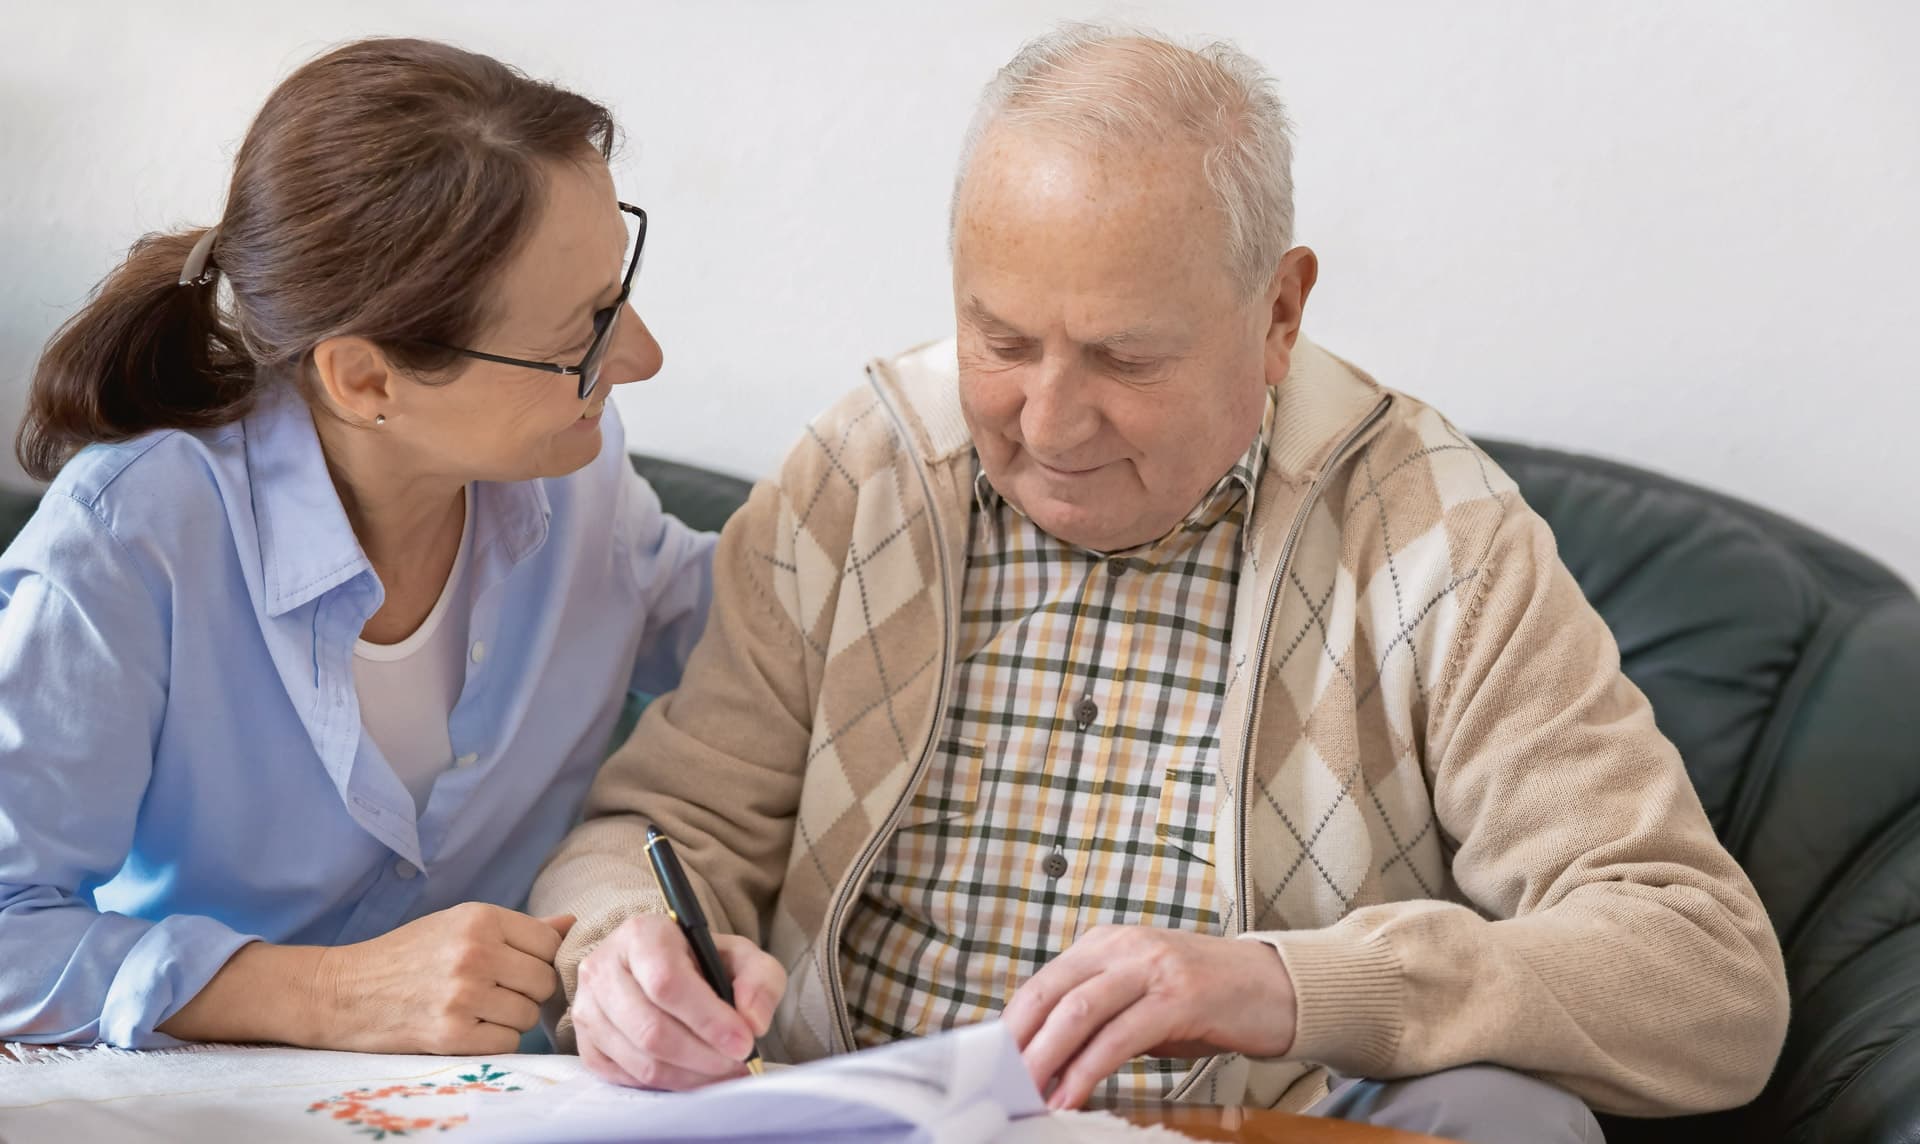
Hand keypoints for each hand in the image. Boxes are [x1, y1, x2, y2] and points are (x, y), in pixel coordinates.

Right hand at [310, 903, 571, 1053]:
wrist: (343, 990)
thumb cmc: (406, 954)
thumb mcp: (457, 924)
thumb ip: (517, 928)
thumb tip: (571, 924)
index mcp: (480, 918)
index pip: (550, 943)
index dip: (541, 960)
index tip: (520, 967)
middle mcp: (475, 953)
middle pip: (544, 981)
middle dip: (528, 991)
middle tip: (499, 991)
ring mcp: (463, 994)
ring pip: (528, 1015)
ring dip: (512, 1018)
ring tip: (480, 1009)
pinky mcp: (451, 1033)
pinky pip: (506, 1042)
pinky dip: (495, 1039)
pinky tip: (469, 1027)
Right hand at [572, 913, 785, 1090]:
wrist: (659, 966)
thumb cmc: (700, 961)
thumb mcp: (740, 955)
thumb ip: (758, 981)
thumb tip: (752, 1023)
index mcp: (641, 935)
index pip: (667, 982)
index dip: (708, 1019)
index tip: (743, 1042)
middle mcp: (603, 968)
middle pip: (650, 1029)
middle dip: (703, 1056)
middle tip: (737, 1064)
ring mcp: (587, 1008)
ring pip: (639, 1060)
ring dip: (689, 1076)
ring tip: (721, 1071)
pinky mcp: (584, 1043)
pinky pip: (625, 1078)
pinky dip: (666, 1085)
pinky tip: (692, 1074)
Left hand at [1001, 926, 1297, 1109]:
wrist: (1279, 988)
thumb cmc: (1208, 999)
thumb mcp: (1143, 1001)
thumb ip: (1099, 1022)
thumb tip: (1049, 1064)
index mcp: (1106, 944)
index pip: (1041, 984)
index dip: (1011, 1026)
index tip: (991, 1065)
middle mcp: (1123, 947)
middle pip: (1050, 994)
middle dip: (1018, 1044)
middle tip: (998, 1085)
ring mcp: (1152, 968)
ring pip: (1078, 1011)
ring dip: (1045, 1058)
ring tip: (1027, 1095)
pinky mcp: (1180, 996)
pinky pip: (1120, 1036)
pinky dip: (1089, 1069)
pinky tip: (1072, 1094)